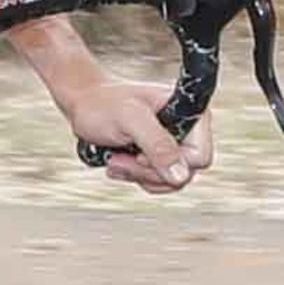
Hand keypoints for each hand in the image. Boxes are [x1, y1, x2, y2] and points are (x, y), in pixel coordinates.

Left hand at [47, 57, 201, 191]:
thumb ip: (157, 144)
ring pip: (171, 180)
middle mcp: (188, 130)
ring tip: (116, 159)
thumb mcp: (131, 120)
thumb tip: (181, 175)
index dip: (170, 162)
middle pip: (184, 173)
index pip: (199, 157)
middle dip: (149, 171)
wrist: (83, 103)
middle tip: (123, 157)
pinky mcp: (160, 155)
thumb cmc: (103, 104)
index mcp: (191, 114)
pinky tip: (119, 163)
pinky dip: (136, 176)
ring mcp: (174, 144)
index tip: (141, 152)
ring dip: (140, 175)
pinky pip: (158, 180)